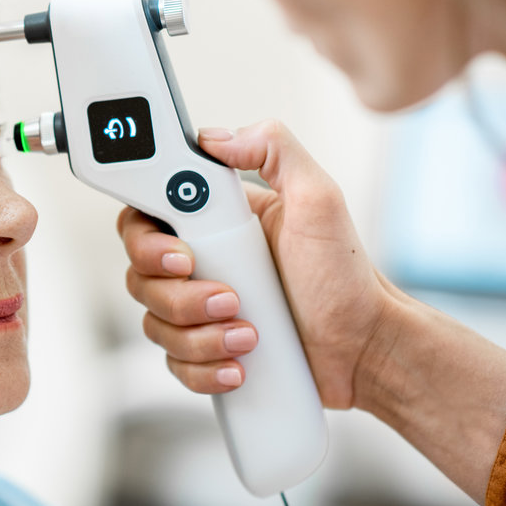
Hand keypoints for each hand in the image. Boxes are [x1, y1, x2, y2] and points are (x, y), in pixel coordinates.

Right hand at [119, 120, 392, 409]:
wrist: (366, 350)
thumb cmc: (347, 277)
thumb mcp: (319, 198)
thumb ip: (275, 149)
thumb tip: (217, 138)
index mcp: (211, 221)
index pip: (144, 218)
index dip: (146, 239)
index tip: (182, 255)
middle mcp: (198, 261)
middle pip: (139, 275)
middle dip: (178, 295)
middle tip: (229, 297)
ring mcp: (198, 309)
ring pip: (154, 322)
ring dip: (198, 335)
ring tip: (248, 335)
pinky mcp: (205, 349)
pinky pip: (173, 362)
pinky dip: (202, 367)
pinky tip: (238, 365)